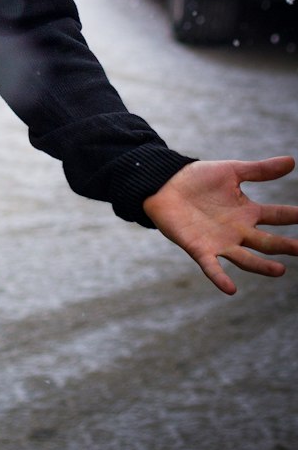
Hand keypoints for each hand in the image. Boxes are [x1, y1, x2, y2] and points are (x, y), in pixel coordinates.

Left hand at [143, 155, 297, 294]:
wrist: (164, 184)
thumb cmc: (198, 179)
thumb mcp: (232, 171)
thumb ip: (260, 170)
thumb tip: (292, 161)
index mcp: (248, 212)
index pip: (277, 216)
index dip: (294, 216)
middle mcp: (238, 231)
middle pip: (266, 242)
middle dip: (285, 246)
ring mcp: (220, 242)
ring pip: (246, 259)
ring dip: (261, 267)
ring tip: (280, 271)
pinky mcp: (200, 249)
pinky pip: (212, 267)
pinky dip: (220, 278)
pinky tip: (231, 288)